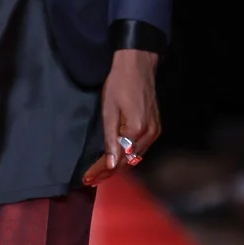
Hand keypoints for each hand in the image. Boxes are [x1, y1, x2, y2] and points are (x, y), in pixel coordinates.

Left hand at [82, 48, 160, 186]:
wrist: (138, 64)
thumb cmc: (119, 83)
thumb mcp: (108, 110)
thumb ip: (110, 139)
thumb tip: (111, 165)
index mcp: (137, 130)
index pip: (118, 159)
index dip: (101, 170)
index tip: (87, 179)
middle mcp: (149, 134)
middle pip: (128, 162)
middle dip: (108, 172)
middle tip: (91, 180)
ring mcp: (155, 131)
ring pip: (134, 157)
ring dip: (118, 166)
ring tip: (99, 174)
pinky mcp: (155, 127)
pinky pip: (140, 148)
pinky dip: (127, 155)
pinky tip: (116, 159)